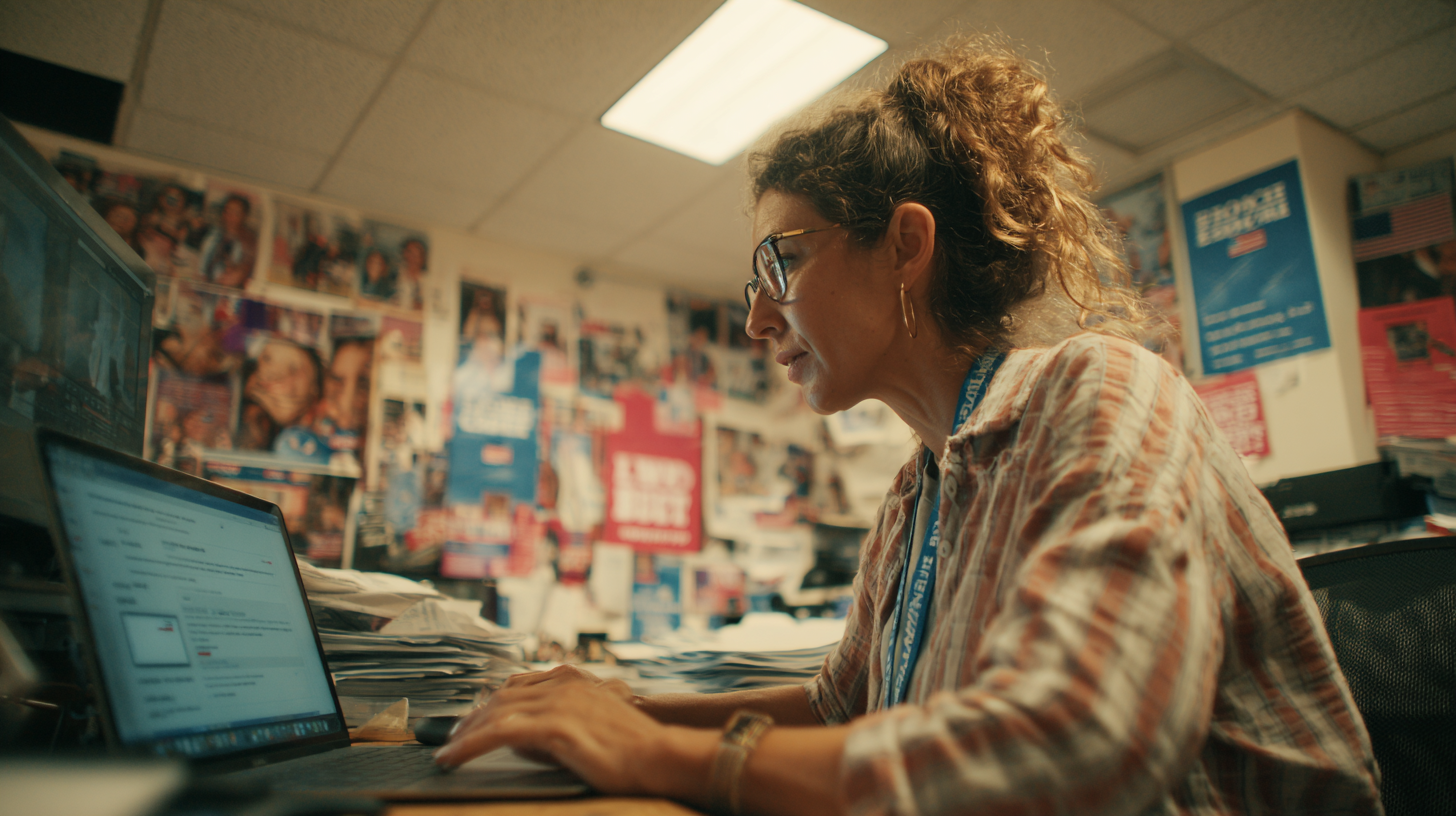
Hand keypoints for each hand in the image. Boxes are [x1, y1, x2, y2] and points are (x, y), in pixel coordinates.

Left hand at [433, 671, 705, 797]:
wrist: (660, 755)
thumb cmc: (631, 749)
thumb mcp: (589, 724)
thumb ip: (554, 723)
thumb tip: (519, 738)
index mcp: (571, 678)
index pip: (516, 685)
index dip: (488, 705)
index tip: (471, 723)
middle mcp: (561, 683)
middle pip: (500, 696)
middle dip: (470, 720)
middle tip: (450, 742)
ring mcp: (558, 701)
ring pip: (495, 712)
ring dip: (464, 734)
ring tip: (447, 753)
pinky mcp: (554, 726)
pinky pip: (499, 732)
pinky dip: (470, 744)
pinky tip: (455, 758)